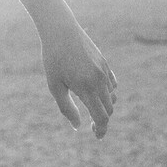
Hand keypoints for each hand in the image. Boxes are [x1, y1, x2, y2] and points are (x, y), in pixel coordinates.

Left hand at [40, 12, 117, 137]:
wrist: (61, 31)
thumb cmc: (53, 59)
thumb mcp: (55, 86)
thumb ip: (67, 108)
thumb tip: (78, 126)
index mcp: (86, 89)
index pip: (101, 117)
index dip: (101, 130)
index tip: (97, 136)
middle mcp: (99, 81)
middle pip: (108, 110)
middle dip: (102, 120)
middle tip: (91, 126)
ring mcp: (104, 71)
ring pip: (111, 97)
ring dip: (104, 106)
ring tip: (91, 108)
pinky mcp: (105, 63)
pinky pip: (112, 84)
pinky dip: (108, 93)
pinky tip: (97, 94)